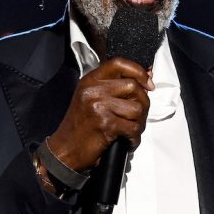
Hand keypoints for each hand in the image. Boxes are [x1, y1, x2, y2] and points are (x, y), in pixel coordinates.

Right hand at [47, 57, 153, 172]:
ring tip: (130, 130)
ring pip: (137, 108)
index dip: (138, 71)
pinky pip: (133, 127)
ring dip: (139, 123)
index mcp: (90, 80)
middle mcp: (93, 90)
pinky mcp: (105, 124)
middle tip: (138, 117)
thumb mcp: (91, 98)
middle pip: (133, 86)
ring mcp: (99, 106)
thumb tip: (146, 79)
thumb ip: (115, 87)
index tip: (148, 83)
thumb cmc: (80, 126)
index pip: (119, 63)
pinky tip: (127, 140)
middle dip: (143, 103)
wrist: (65, 150)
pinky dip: (134, 138)